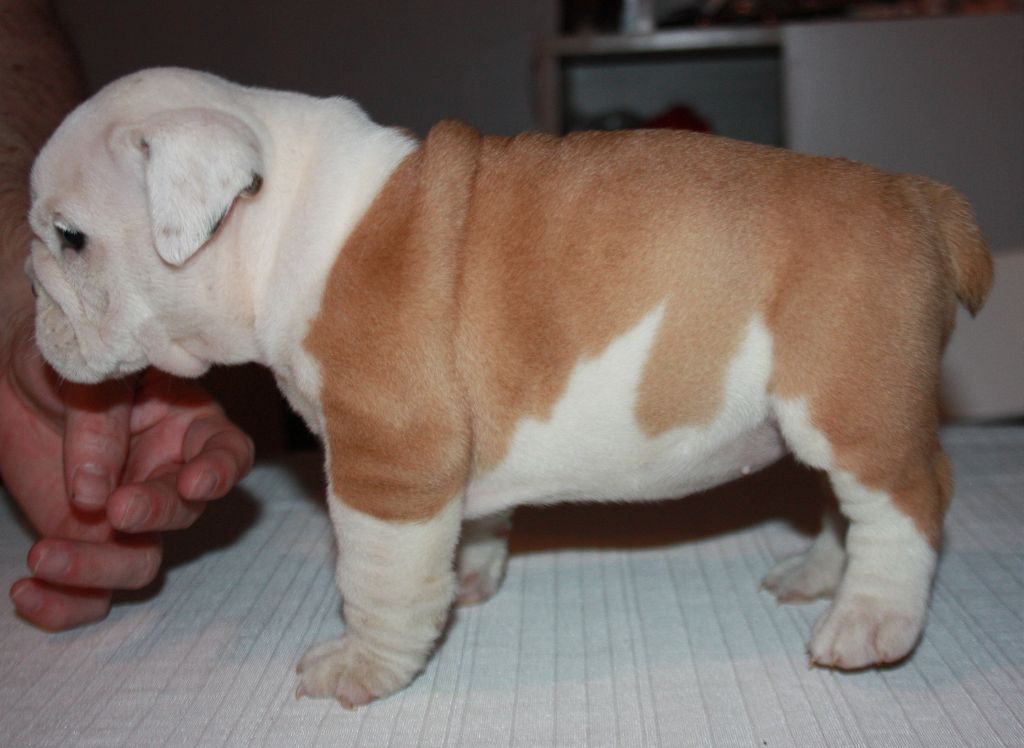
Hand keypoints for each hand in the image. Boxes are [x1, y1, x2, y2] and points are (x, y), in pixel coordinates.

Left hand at [1, 309, 253, 629]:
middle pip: (185, 513)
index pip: (227, 454)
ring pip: (140, 562)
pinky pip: (91, 595)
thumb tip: (94, 492)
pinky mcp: (88, 546)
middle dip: (154, 513)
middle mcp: (170, 474)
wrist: (15, 374)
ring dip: (99, 569)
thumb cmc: (68, 353)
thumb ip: (98, 424)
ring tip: (43, 555)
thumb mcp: (86, 370)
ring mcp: (130, 515)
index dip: (221, 473)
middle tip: (115, 508)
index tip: (193, 482)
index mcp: (188, 424)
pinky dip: (63, 605)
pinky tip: (27, 593)